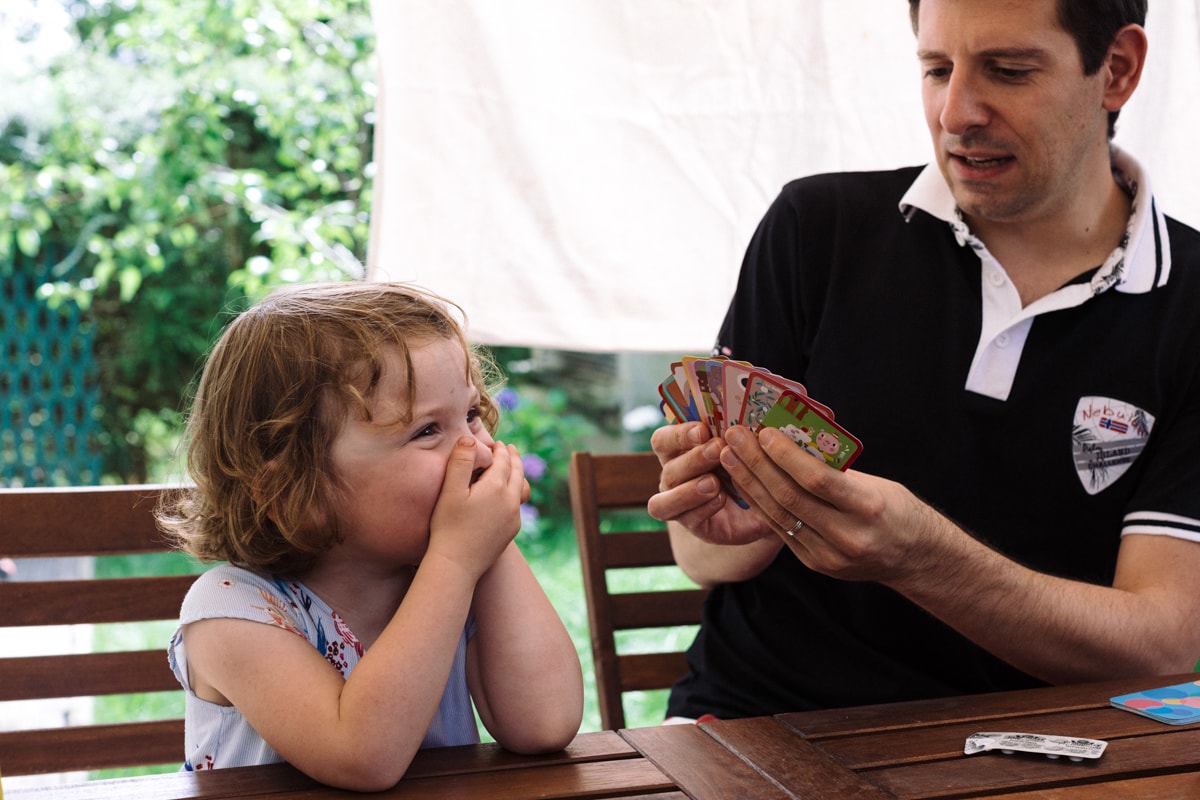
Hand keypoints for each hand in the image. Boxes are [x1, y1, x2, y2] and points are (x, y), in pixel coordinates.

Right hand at [427, 438, 526, 579]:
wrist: (456, 565)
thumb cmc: (448, 527)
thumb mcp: (450, 491)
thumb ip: (461, 462)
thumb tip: (470, 439)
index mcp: (497, 487)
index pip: (503, 461)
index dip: (500, 450)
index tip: (497, 442)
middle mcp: (511, 501)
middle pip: (517, 473)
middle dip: (513, 458)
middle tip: (510, 448)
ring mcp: (514, 518)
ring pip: (521, 490)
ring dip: (517, 475)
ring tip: (512, 469)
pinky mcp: (511, 532)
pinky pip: (517, 506)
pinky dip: (515, 493)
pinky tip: (506, 496)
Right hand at [647, 421, 771, 546]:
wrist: (761, 502)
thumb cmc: (746, 465)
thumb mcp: (743, 449)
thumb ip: (737, 437)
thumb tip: (747, 423)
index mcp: (677, 452)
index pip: (663, 440)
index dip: (678, 435)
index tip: (703, 430)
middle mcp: (672, 477)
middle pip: (669, 469)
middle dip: (693, 459)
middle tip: (718, 449)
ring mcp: (678, 503)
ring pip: (665, 500)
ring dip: (690, 490)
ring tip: (714, 483)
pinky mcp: (692, 524)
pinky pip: (688, 519)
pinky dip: (704, 508)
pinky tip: (722, 499)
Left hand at [724, 424, 943, 584]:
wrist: (914, 559)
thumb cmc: (896, 510)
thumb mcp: (876, 483)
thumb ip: (836, 470)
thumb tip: (793, 442)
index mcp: (868, 507)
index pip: (817, 480)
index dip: (786, 456)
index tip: (764, 432)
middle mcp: (848, 536)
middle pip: (790, 497)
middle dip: (756, 465)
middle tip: (735, 438)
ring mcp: (829, 555)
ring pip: (778, 516)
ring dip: (749, 483)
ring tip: (730, 457)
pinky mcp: (815, 564)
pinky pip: (781, 530)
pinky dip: (760, 504)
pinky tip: (744, 483)